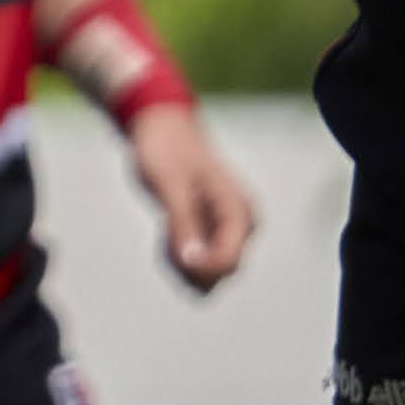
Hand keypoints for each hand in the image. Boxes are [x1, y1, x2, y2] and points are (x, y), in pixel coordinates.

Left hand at [125, 100, 256, 290]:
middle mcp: (242, 227)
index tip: (167, 242)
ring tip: (163, 230)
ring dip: (179, 264)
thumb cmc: (166, 150)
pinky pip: (199, 266)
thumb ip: (183, 224)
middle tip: (162, 231)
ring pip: (208, 276)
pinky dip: (178, 258)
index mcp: (239, 212)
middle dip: (185, 264)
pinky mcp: (215, 235)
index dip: (196, 266)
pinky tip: (167, 231)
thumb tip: (192, 263)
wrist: (163, 129)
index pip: (227, 263)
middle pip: (219, 274)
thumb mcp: (169, 185)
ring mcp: (229, 233)